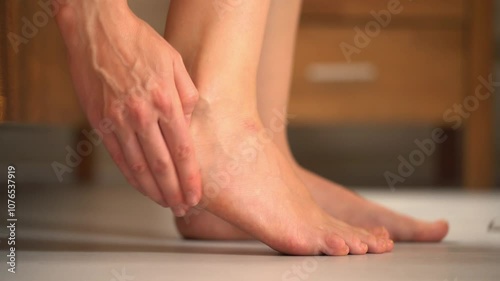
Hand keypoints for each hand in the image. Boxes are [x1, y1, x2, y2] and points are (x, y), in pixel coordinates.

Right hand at [55, 0, 200, 214]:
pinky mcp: (100, 121)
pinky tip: (141, 186)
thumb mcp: (175, 62)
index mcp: (164, 100)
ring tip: (165, 204)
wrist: (96, 30)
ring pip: (139, 166)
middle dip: (175, 191)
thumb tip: (190, 122)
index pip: (182, 150)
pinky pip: (118, 156)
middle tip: (184, 208)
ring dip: (153, 190)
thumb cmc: (139, 42)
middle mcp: (141, 114)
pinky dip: (131, 175)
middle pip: (162, 165)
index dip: (190, 177)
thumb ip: (187, 95)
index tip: (197, 195)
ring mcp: (118, 120)